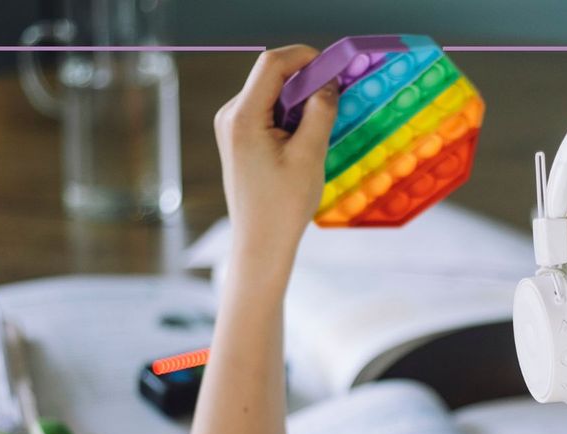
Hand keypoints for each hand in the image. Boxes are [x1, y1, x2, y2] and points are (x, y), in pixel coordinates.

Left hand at [214, 45, 338, 267]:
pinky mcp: (240, 138)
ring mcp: (232, 127)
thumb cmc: (283, 207)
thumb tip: (328, 84)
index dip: (305, 57)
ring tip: (320, 128)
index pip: (272, 64)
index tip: (334, 68)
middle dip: (305, 81)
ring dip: (300, 101)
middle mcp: (231, 116)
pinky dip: (291, 116)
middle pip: (271, 76)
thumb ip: (320, 113)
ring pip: (271, 94)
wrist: (261, 243)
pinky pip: (268, 112)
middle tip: (335, 98)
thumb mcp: (310, 156)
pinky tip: (306, 140)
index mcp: (243, 117)